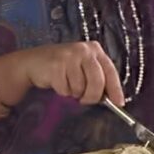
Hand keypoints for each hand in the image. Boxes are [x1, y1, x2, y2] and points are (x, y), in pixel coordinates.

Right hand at [7, 41, 125, 108]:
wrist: (34, 62)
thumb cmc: (63, 68)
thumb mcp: (83, 68)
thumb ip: (98, 78)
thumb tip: (113, 99)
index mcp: (95, 49)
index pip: (110, 71)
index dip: (115, 89)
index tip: (119, 103)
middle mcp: (84, 49)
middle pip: (97, 82)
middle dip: (92, 96)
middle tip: (84, 100)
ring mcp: (69, 56)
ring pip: (80, 88)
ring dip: (73, 92)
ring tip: (67, 83)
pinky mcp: (56, 65)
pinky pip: (65, 89)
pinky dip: (62, 91)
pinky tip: (57, 82)